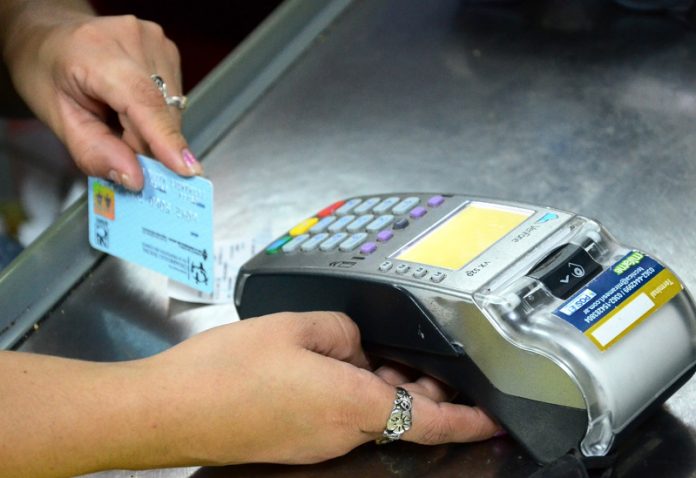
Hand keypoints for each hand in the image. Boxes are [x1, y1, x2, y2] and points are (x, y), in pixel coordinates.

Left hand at [2, 5, 201, 189]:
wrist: (50, 36)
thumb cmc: (46, 71)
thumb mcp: (55, 118)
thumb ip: (93, 151)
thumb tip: (135, 178)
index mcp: (96, 51)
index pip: (143, 100)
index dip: (166, 138)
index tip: (186, 169)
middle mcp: (135, 40)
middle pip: (160, 114)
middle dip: (145, 144)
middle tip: (116, 147)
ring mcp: (157, 43)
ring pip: (171, 111)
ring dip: (150, 131)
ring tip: (117, 119)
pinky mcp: (169, 51)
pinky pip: (172, 102)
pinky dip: (155, 117)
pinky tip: (130, 108)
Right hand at [143, 311, 500, 464]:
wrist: (169, 411)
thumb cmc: (225, 373)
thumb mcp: (293, 327)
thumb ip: (340, 328)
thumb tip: (355, 340)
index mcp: (351, 403)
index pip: (431, 419)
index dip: (469, 419)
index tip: (494, 417)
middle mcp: (341, 432)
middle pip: (402, 412)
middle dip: (418, 386)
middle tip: (414, 354)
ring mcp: (318, 442)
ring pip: (372, 412)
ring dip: (381, 385)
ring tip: (365, 349)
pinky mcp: (296, 442)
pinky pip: (341, 416)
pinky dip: (351, 392)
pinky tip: (330, 364)